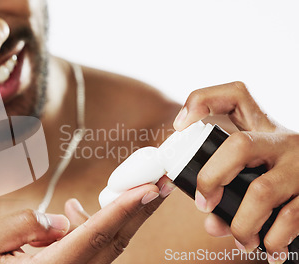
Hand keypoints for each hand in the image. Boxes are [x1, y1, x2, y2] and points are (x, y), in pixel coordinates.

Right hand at [0, 182, 167, 262]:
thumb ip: (23, 222)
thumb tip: (63, 220)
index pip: (96, 235)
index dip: (125, 209)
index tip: (150, 188)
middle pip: (116, 242)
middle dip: (142, 210)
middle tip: (163, 183)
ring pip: (106, 245)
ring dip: (116, 215)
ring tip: (102, 195)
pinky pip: (92, 249)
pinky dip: (91, 226)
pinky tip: (73, 212)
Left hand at [173, 81, 298, 262]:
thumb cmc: (283, 177)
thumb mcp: (259, 167)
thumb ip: (229, 190)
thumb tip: (213, 223)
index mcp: (263, 129)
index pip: (235, 95)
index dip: (203, 101)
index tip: (179, 125)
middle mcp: (283, 141)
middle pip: (239, 146)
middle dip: (212, 177)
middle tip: (203, 204)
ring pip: (262, 191)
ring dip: (242, 223)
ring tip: (241, 240)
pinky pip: (292, 217)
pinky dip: (275, 239)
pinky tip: (271, 249)